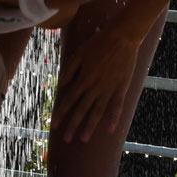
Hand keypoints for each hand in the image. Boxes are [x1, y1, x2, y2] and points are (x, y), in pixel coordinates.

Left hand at [51, 23, 138, 143]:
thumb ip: (69, 70)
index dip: (61, 113)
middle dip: (72, 125)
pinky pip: (117, 106)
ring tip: (84, 139)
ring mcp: (108, 89)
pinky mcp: (121, 87)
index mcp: (83, 79)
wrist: (122, 37)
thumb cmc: (98, 42)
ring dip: (90, 126)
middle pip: (81, 110)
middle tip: (66, 139)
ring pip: (97, 112)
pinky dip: (113, 118)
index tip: (54, 125)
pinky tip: (110, 130)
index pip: (68, 100)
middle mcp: (94, 87)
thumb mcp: (79, 53)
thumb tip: (61, 86)